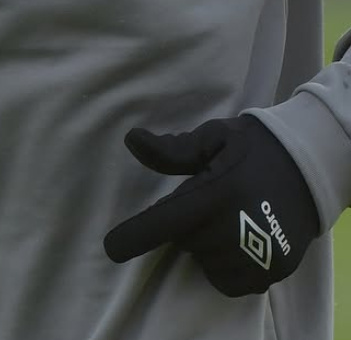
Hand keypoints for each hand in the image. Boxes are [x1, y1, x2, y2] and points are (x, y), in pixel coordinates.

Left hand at [104, 115, 319, 295]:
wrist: (309, 169)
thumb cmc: (253, 150)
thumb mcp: (213, 138)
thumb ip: (173, 149)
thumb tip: (132, 139)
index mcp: (215, 194)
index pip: (164, 223)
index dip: (133, 238)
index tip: (111, 249)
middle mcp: (235, 229)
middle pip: (182, 241)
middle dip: (186, 224)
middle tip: (212, 202)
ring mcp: (257, 255)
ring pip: (204, 261)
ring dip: (207, 246)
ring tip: (230, 219)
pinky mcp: (272, 271)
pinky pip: (228, 281)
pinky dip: (226, 266)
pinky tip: (239, 242)